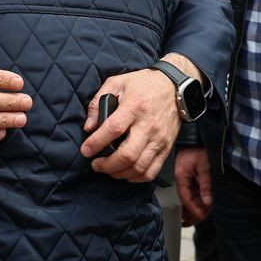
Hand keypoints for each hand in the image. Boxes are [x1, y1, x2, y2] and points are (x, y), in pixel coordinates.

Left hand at [81, 54, 206, 182]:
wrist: (175, 86)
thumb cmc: (144, 84)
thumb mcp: (117, 82)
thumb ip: (98, 102)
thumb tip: (89, 126)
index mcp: (134, 107)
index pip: (113, 129)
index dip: (96, 143)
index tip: (85, 150)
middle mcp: (148, 125)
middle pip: (128, 155)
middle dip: (107, 165)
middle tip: (95, 164)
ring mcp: (159, 139)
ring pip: (139, 167)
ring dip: (119, 173)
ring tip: (108, 169)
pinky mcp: (166, 147)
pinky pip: (152, 171)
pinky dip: (136, 177)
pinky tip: (126, 172)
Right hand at [175, 147, 213, 223]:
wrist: (195, 136)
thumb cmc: (197, 147)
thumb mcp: (204, 167)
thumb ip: (205, 185)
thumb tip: (207, 201)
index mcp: (181, 178)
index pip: (186, 199)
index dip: (194, 210)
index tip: (201, 218)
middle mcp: (182, 180)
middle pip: (187, 200)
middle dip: (194, 212)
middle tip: (200, 221)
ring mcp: (185, 178)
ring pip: (190, 196)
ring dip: (196, 206)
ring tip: (200, 216)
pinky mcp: (190, 175)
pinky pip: (193, 190)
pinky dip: (197, 198)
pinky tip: (201, 203)